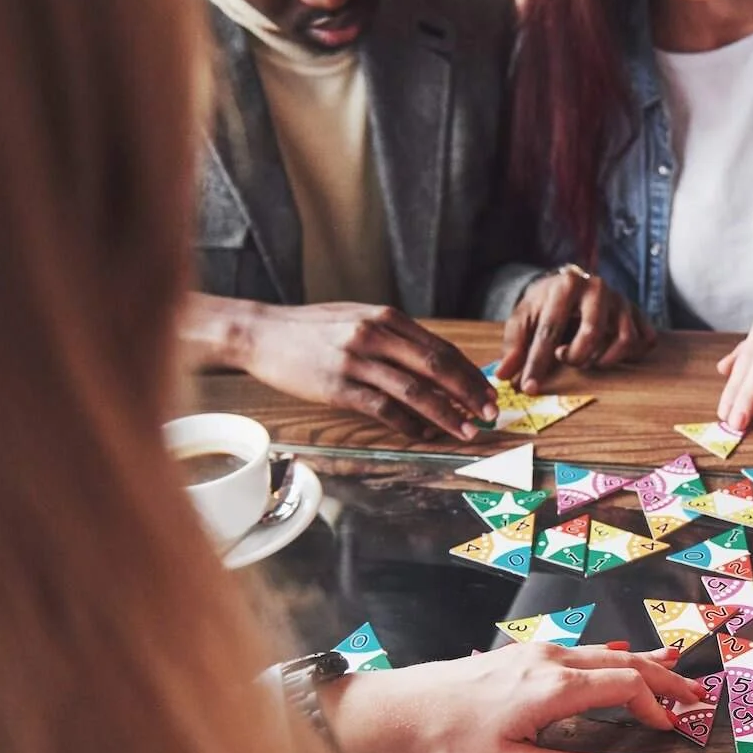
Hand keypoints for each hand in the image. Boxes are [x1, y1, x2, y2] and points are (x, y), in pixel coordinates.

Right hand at [237, 302, 498, 440]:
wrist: (262, 333)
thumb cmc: (312, 329)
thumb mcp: (358, 319)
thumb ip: (395, 337)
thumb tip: (435, 364)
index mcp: (386, 317)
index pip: (441, 348)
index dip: (470, 373)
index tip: (489, 393)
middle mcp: (375, 335)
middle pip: (437, 367)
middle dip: (470, 394)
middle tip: (491, 414)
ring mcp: (356, 361)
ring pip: (415, 391)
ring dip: (447, 414)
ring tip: (468, 430)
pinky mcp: (338, 386)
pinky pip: (383, 408)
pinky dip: (408, 424)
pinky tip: (423, 435)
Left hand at [322, 642, 703, 752]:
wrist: (401, 708)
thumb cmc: (451, 740)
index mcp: (555, 688)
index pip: (626, 687)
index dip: (657, 705)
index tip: (674, 727)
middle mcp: (552, 661)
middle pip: (624, 663)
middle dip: (663, 678)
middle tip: (695, 694)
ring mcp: (536, 652)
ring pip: (603, 653)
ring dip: (640, 666)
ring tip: (670, 669)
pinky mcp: (521, 654)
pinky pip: (580, 652)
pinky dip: (610, 660)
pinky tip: (615, 661)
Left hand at [497, 266, 653, 393]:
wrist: (569, 285)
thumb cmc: (545, 305)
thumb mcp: (523, 319)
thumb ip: (514, 346)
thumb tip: (504, 376)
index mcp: (566, 284)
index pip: (550, 330)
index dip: (537, 362)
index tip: (529, 387)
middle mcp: (598, 288)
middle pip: (591, 334)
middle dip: (575, 357)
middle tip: (565, 358)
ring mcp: (622, 301)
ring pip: (623, 340)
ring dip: (603, 359)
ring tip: (586, 356)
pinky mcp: (639, 313)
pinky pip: (645, 342)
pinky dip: (630, 355)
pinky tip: (609, 354)